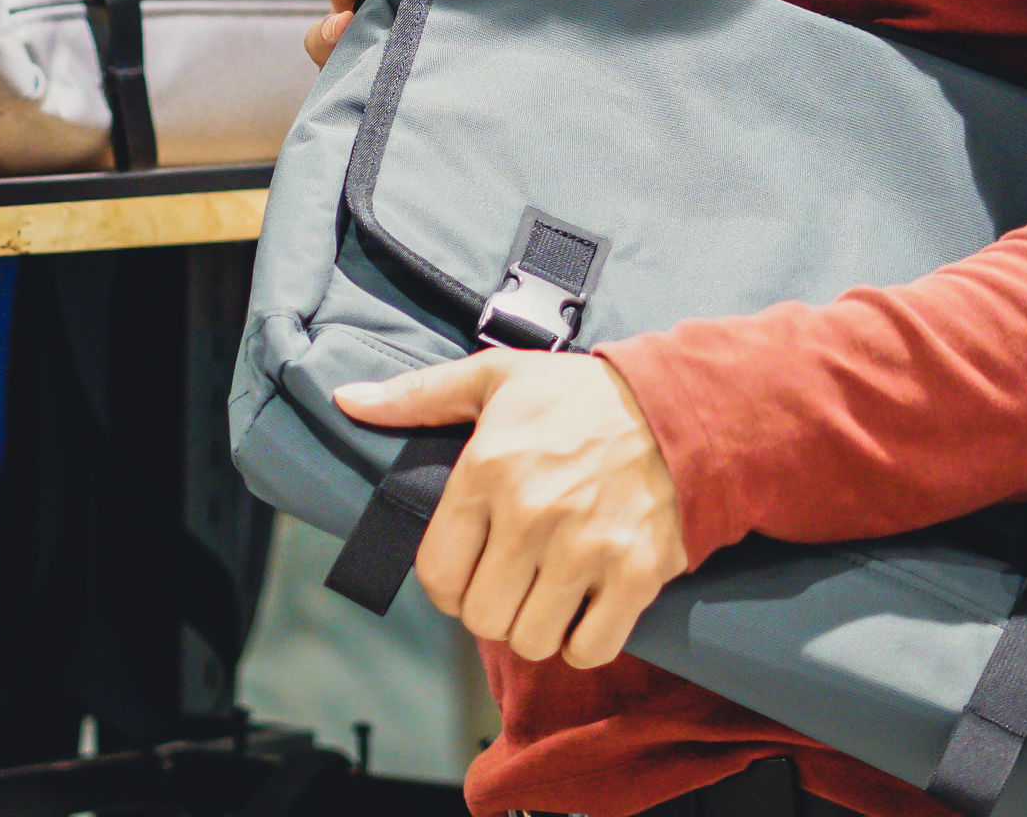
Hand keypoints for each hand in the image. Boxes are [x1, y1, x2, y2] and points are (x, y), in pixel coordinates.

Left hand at [331, 350, 686, 667]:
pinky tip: (586, 609)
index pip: (437, 574)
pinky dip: (584, 642)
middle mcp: (532, 515)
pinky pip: (591, 648)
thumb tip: (348, 401)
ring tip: (548, 594)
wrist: (677, 406)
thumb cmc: (579, 394)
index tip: (467, 572)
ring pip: (532, 640)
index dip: (447, 585)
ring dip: (537, 628)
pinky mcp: (636, 574)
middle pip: (483, 617)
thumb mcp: (494, 377)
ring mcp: (586, 548)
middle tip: (512, 583)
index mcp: (488, 471)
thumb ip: (419, 396)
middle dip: (492, 608)